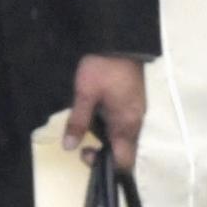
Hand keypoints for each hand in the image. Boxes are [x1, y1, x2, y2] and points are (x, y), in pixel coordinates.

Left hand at [66, 54, 147, 170]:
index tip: (86, 152)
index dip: (105, 166)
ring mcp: (137, 113)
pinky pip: (125, 125)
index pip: (123, 161)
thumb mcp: (84, 93)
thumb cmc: (103, 68)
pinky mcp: (135, 103)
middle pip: (124, 151)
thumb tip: (69, 148)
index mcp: (125, 125)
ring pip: (124, 138)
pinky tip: (99, 114)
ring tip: (88, 124)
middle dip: (104, 153)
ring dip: (107, 138)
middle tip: (83, 142)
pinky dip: (112, 127)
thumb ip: (78, 121)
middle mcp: (136, 123)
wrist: (121, 41)